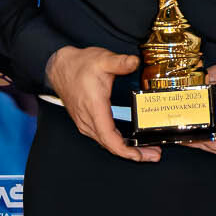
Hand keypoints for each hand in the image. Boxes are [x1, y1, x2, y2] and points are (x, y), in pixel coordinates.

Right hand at [47, 45, 156, 162]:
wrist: (61, 68)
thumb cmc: (80, 65)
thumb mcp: (102, 60)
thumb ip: (120, 62)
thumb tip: (134, 62)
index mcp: (94, 107)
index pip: (108, 137)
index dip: (124, 150)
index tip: (139, 155)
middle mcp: (88, 120)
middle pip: (111, 145)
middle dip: (133, 153)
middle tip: (154, 154)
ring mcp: (86, 123)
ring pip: (107, 143)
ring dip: (127, 149)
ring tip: (147, 150)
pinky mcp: (87, 122)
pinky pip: (103, 138)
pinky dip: (118, 143)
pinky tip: (130, 143)